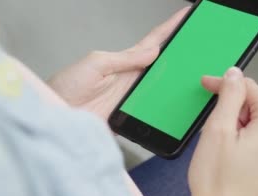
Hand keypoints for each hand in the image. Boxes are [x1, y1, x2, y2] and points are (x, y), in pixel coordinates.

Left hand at [47, 7, 189, 119]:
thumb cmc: (65, 88)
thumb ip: (124, 59)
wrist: (54, 118)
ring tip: (198, 71)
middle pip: (164, 65)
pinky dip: (167, 110)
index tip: (188, 14)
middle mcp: (130, 80)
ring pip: (162, 89)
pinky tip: (179, 108)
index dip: (171, 27)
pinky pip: (153, 114)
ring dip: (179, 82)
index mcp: (123, 62)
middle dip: (184, 53)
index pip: (153, 41)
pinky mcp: (130, 119)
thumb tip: (152, 52)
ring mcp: (131, 100)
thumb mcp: (95, 64)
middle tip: (203, 42)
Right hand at [187, 67, 257, 195]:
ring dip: (240, 128)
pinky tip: (233, 160)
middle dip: (233, 112)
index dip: (223, 85)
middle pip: (257, 107)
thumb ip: (229, 95)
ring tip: (222, 150)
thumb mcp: (217, 129)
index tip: (206, 86)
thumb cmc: (218, 183)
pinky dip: (249, 144)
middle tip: (212, 131)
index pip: (249, 88)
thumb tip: (234, 75)